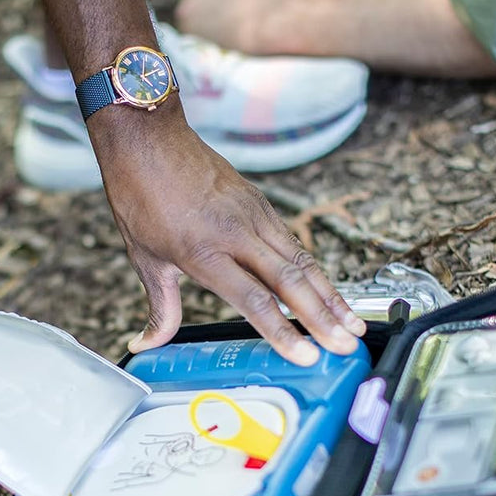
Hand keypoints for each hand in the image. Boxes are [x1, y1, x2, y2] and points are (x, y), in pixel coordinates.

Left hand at [95, 118, 365, 364]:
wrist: (149, 139)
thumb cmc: (142, 196)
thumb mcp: (144, 258)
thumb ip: (159, 308)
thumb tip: (146, 343)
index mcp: (204, 252)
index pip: (253, 299)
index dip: (283, 331)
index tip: (306, 356)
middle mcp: (236, 233)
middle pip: (290, 281)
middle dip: (322, 319)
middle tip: (345, 346)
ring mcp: (253, 215)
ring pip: (302, 261)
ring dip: (330, 296)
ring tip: (352, 324)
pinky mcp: (261, 204)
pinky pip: (293, 243)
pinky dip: (315, 272)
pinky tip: (329, 293)